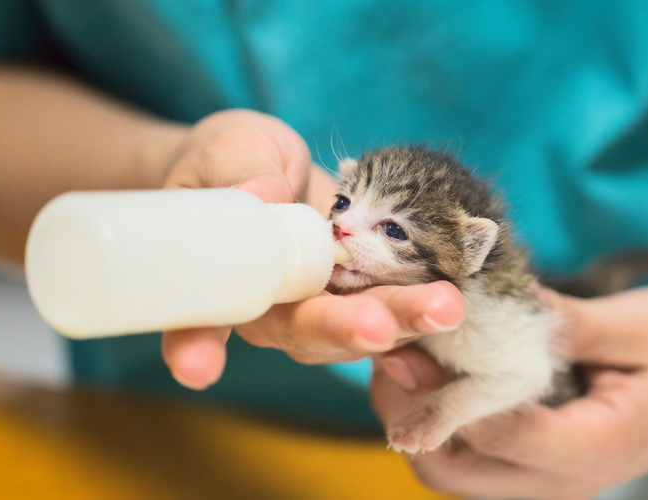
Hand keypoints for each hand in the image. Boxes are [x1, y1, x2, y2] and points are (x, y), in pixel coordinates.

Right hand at [158, 109, 465, 388]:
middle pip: (305, 331)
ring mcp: (325, 308)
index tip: (197, 367)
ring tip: (446, 306)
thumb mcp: (230, 151)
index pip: (201, 317)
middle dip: (346, 328)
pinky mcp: (365, 297)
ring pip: (360, 327)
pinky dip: (423, 328)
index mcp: (226, 281)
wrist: (271, 171)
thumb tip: (261, 195)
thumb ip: (241, 172)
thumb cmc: (232, 161)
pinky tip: (452, 322)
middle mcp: (276, 309)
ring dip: (403, 323)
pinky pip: (394, 319)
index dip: (195, 343)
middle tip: (379, 328)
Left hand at [372, 286, 647, 499]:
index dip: (438, 385)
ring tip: (407, 353)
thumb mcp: (637, 322)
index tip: (403, 334)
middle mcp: (567, 482)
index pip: (492, 431)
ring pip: (454, 473)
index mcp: (594, 449)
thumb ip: (557, 323)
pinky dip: (445, 422)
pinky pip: (476, 460)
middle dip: (410, 411)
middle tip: (392, 344)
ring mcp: (555, 482)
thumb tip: (478, 302)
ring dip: (419, 419)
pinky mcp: (547, 466)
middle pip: (453, 470)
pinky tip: (441, 371)